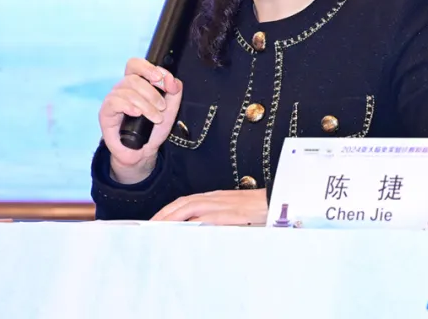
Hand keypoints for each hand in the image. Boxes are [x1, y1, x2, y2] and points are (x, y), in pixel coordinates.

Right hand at [99, 57, 182, 183]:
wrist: (142, 152)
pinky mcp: (105, 112)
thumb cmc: (153, 128)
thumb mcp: (170, 109)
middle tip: (162, 107)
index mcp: (135, 83)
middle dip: (152, 92)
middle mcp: (122, 88)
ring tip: (155, 118)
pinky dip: (128, 106)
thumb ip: (174, 91)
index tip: (161, 79)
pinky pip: (114, 102)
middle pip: (134, 78)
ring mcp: (112, 99)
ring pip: (127, 91)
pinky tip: (137, 114)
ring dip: (146, 105)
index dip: (147, 68)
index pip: (135, 64)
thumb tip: (171, 78)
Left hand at [151, 189, 267, 225]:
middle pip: (182, 203)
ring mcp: (221, 205)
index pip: (185, 202)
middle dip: (164, 214)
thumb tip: (200, 230)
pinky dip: (191, 223)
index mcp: (214, 197)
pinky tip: (181, 231)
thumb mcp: (235, 213)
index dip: (168, 210)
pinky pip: (206, 218)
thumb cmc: (258, 209)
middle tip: (149, 226)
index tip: (155, 220)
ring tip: (158, 228)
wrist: (278, 201)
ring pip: (189, 208)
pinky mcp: (230, 213)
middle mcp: (214, 198)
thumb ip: (217, 219)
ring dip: (171, 217)